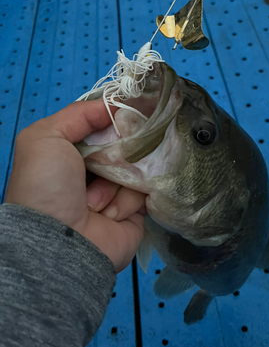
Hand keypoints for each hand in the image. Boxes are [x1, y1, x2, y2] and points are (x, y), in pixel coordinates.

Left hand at [5, 100, 145, 271]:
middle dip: (120, 150)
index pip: (104, 125)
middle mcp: (94, 170)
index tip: (130, 112)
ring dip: (116, 182)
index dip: (116, 119)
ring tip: (94, 203)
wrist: (59, 242)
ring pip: (137, 168)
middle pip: (125, 144)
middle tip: (106, 161)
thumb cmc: (46, 186)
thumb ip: (78, 113)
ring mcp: (115, 191)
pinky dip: (126, 202)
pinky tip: (108, 215)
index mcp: (72, 151)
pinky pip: (144, 193)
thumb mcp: (45, 136)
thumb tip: (115, 104)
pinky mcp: (134, 212)